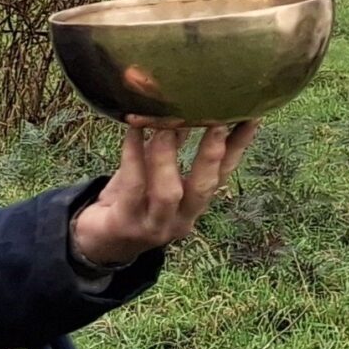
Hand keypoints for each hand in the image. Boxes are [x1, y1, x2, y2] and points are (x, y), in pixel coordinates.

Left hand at [69, 120, 257, 269]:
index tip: (252, 116)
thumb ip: (174, 145)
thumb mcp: (156, 172)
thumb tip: (188, 106)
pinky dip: (133, 156)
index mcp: (194, 203)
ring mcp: (154, 225)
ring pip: (168, 192)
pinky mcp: (125, 224)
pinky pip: (132, 186)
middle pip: (205, 188)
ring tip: (165, 125)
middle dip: (213, 154)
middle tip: (218, 121)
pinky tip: (133, 131)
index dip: (239, 146)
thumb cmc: (130, 199)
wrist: (96, 242)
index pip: (224, 173)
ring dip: (168, 155)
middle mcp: (181, 218)